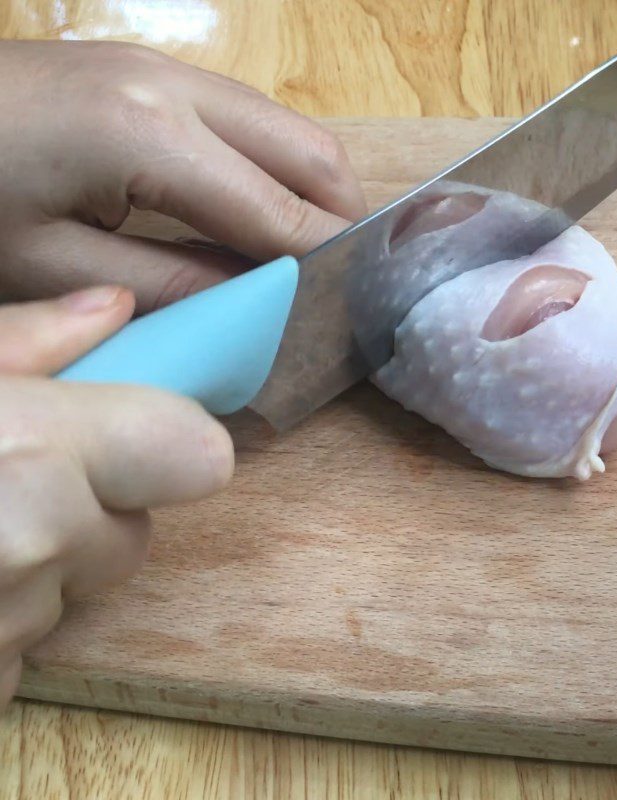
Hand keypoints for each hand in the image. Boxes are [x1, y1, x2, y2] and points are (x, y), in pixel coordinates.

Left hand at [0, 40, 366, 310]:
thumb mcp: (57, 266)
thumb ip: (175, 284)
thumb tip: (260, 300)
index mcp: (151, 136)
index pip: (280, 213)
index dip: (325, 268)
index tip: (352, 313)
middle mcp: (177, 85)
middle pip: (311, 153)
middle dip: (344, 223)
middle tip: (345, 288)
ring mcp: (168, 68)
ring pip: (290, 130)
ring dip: (315, 195)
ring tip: (313, 260)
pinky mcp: (154, 70)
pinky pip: (252, 122)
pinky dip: (278, 172)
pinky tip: (264, 217)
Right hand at [0, 286, 234, 708]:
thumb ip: (22, 340)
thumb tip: (112, 311)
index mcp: (38, 445)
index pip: (199, 455)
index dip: (171, 444)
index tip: (138, 432)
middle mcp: (39, 536)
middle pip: (134, 530)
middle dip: (90, 507)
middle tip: (8, 481)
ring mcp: (11, 622)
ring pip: (83, 587)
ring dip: (41, 564)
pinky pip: (30, 646)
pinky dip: (2, 621)